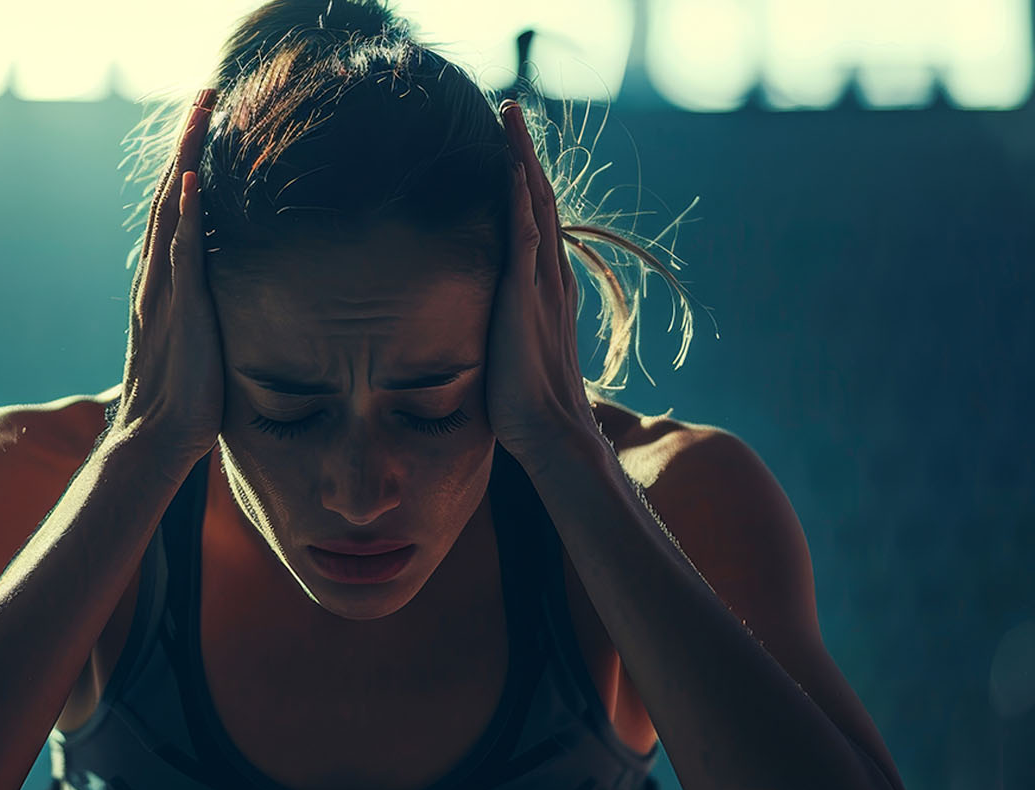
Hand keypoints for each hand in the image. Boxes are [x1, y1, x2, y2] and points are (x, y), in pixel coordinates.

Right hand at [115, 88, 223, 469]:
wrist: (157, 439)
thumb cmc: (182, 403)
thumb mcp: (198, 345)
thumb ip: (204, 317)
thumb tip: (225, 309)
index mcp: (163, 285)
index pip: (174, 212)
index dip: (187, 165)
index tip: (204, 127)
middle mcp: (158, 279)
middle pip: (170, 195)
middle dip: (187, 143)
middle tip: (204, 95)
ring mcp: (165, 292)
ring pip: (173, 211)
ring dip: (187, 159)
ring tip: (201, 113)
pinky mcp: (180, 311)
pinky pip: (181, 254)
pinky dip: (185, 215)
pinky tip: (192, 182)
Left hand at [484, 100, 597, 463]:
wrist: (552, 434)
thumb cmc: (527, 405)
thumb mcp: (510, 351)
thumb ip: (503, 327)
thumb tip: (482, 325)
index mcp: (546, 289)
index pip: (536, 221)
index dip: (523, 182)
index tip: (508, 147)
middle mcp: (551, 279)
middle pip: (540, 200)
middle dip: (523, 153)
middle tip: (510, 110)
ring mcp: (543, 287)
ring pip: (536, 208)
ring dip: (521, 161)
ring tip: (509, 120)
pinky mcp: (527, 300)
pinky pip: (527, 240)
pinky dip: (521, 202)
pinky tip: (513, 170)